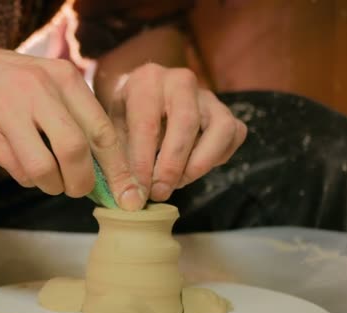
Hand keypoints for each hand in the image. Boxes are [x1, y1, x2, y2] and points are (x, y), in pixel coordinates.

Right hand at [0, 36, 144, 208]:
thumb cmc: (8, 84)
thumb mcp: (47, 83)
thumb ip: (75, 117)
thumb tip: (106, 169)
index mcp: (64, 78)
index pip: (103, 130)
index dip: (119, 169)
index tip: (128, 195)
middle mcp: (40, 90)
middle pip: (77, 151)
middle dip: (83, 182)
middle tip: (79, 190)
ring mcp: (10, 111)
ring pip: (45, 167)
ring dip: (52, 185)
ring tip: (49, 179)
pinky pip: (18, 170)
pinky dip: (28, 179)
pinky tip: (22, 165)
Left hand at [105, 63, 246, 201]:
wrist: (144, 99)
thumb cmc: (127, 118)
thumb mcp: (113, 132)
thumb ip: (120, 161)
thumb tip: (128, 197)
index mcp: (146, 81)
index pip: (147, 124)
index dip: (143, 162)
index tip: (138, 190)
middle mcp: (180, 81)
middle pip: (186, 123)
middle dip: (172, 166)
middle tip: (159, 192)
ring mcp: (208, 95)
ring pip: (220, 129)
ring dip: (199, 163)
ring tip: (177, 183)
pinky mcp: (226, 111)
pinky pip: (233, 136)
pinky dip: (215, 159)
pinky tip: (191, 168)